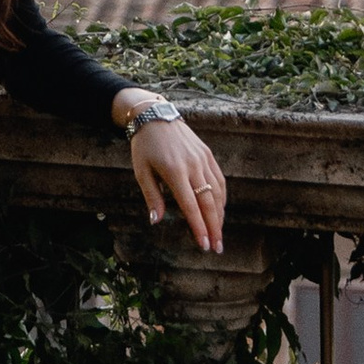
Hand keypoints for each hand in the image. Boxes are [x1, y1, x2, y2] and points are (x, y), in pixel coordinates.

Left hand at [122, 95, 227, 253]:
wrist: (155, 116)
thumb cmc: (144, 146)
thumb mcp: (142, 171)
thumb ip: (152, 196)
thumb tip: (156, 221)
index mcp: (174, 171)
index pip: (191, 206)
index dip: (199, 227)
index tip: (204, 244)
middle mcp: (193, 166)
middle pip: (209, 203)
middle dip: (215, 228)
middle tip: (217, 248)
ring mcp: (203, 159)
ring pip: (218, 193)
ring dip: (220, 215)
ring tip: (219, 234)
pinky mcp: (208, 154)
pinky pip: (219, 180)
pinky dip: (222, 198)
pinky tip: (220, 211)